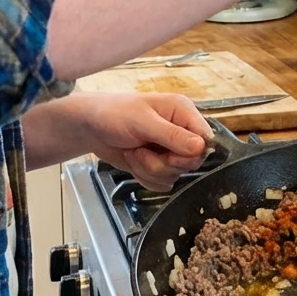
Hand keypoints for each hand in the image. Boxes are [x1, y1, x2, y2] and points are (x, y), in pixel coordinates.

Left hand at [78, 92, 212, 190]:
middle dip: (163, 163)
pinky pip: (163, 183)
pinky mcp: (159, 165)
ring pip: (175, 175)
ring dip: (150, 169)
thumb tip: (201, 147)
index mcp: (183, 112)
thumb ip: (172, 135)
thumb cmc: (114, 114)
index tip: (169, 155)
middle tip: (142, 151)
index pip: (205, 139)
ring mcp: (170, 150)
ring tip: (134, 152)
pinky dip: (145, 177)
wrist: (91, 127)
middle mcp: (181, 132)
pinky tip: (133, 161)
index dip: (191, 153)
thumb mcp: (143, 122)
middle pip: (191, 162)